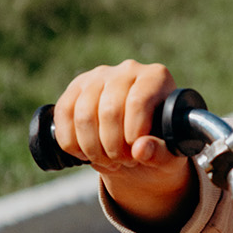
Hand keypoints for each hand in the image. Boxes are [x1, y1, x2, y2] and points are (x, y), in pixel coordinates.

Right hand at [53, 61, 197, 229]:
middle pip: (109, 110)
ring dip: (92, 148)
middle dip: (112, 147)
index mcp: (156, 78)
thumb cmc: (158, 147)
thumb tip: (140, 150)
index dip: (133, 132)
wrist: (138, 146)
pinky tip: (85, 154)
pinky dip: (70, 142)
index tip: (134, 154)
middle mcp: (127, 70)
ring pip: (83, 114)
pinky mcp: (75, 88)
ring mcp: (98, 76)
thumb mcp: (169, 156)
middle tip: (123, 162)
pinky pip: (63, 114)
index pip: (138, 101)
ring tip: (108, 161)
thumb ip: (160, 153)